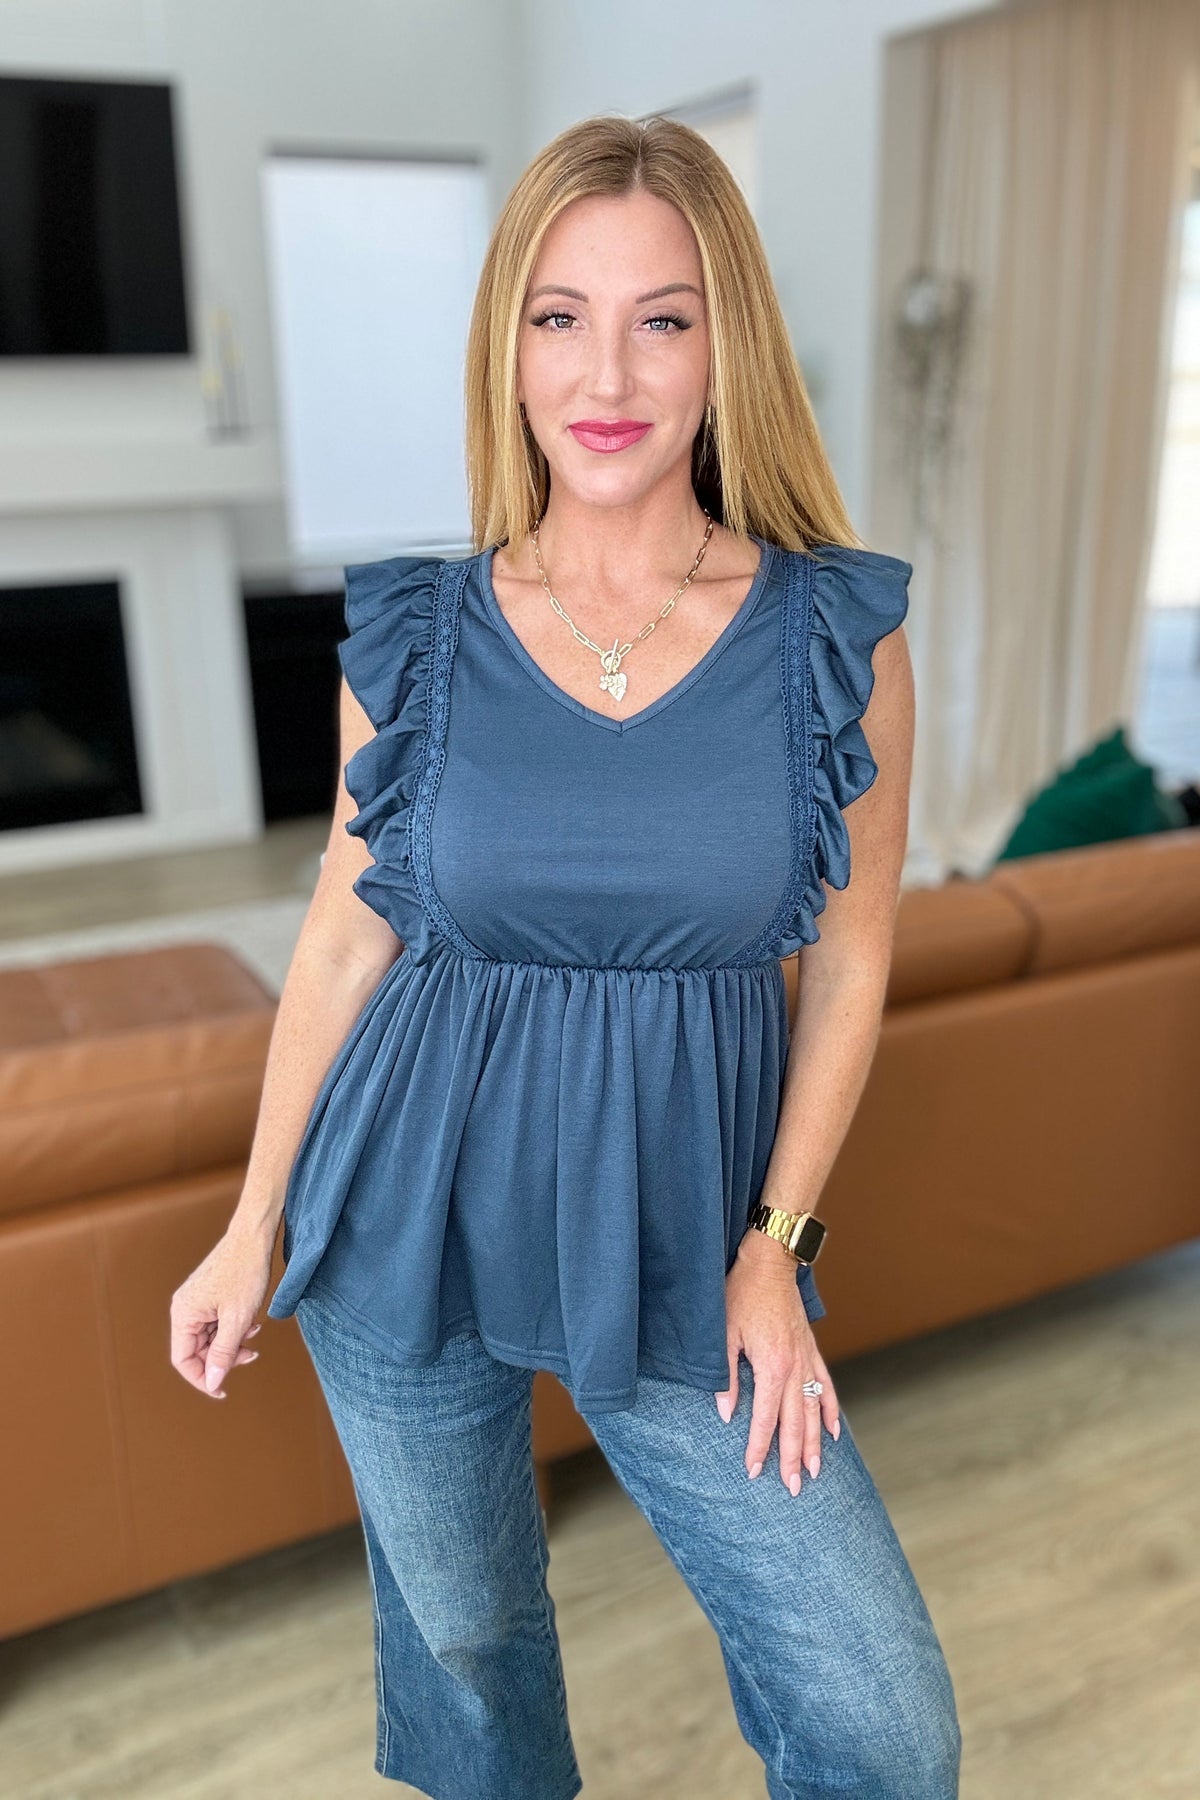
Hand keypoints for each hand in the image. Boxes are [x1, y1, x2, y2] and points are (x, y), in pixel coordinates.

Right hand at [170, 1216, 275, 1398]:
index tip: (222, 1391)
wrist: (253, 1237)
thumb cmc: (245, 1272)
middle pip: (197, 1351)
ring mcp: (196, 1302)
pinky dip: (233, 1329)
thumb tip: (213, 1383)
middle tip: (250, 1354)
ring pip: (209, 1339)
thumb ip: (223, 1353)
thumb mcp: (237, 1319)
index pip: (183, 1360)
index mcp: (183, 1314)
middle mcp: (184, 1309)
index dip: (201, 1379)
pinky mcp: (208, 1297)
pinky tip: (251, 1323)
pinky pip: (216, 1324)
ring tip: (253, 1333)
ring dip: (232, 1343)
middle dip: (224, 1358)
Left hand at [714, 1228, 840, 1494]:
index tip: (754, 1471)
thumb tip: (727, 1414)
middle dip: (793, 1457)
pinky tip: (833, 1432)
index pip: (766, 1418)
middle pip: (795, 1423)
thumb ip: (725, 1377)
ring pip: (813, 1411)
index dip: (759, 1447)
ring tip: (815, 1471)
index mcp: (772, 1367)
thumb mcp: (723, 1335)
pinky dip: (829, 1410)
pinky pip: (825, 1386)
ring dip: (814, 1443)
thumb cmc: (740, 1295)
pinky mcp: (811, 1350)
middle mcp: (795, 1368)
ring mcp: (807, 1359)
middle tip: (793, 1488)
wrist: (769, 1263)